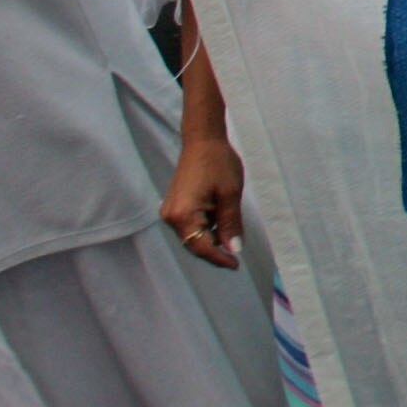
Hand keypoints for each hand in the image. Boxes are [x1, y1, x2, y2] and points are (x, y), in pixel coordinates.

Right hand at [161, 131, 244, 268]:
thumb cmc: (218, 163)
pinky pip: (190, 226)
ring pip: (192, 236)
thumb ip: (230, 224)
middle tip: (236, 255)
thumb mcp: (230, 195)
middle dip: (215, 250)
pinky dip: (205, 229)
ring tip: (231, 235)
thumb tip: (233, 249)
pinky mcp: (174, 207)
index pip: (201, 247)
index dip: (219, 258)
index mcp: (182, 215)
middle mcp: (170, 217)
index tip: (236, 265)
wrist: (203, 141)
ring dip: (210, 239)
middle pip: (194, 244)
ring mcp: (170, 212)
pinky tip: (220, 223)